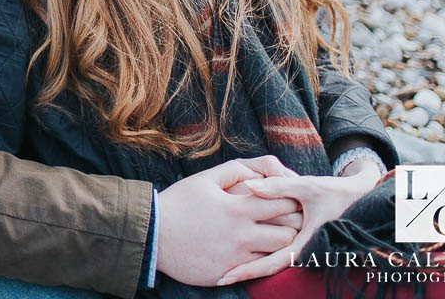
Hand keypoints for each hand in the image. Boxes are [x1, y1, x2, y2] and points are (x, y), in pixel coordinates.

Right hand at [155, 156, 302, 286]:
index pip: (282, 203)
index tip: (289, 197)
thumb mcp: (206, 178)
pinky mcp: (229, 274)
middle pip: (288, 233)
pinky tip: (256, 252)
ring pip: (277, 255)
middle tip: (291, 220)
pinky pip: (258, 270)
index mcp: (238, 208)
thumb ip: (237, 170)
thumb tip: (260, 173)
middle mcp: (241, 235)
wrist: (152, 234)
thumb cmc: (179, 202)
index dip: (291, 199)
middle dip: (293, 225)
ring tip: (274, 237)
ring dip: (279, 246)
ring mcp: (236, 258)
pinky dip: (262, 261)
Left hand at [215, 166, 380, 285]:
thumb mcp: (308, 187)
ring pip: (272, 259)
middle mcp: (303, 250)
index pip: (271, 263)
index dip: (247, 271)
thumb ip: (279, 186)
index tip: (224, 277)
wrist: (363, 198)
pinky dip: (260, 251)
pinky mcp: (300, 240)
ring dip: (250, 262)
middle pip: (267, 266)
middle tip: (215, 276)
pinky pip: (277, 250)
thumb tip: (248, 184)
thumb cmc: (336, 192)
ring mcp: (301, 246)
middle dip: (243, 271)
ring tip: (222, 266)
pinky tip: (242, 249)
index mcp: (305, 244)